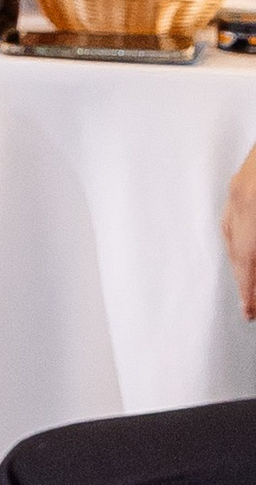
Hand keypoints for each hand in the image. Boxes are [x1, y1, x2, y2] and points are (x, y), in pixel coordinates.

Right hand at [227, 138, 255, 324]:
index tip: (250, 312)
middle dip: (245, 279)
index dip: (249, 290)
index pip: (248, 260)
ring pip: (231, 229)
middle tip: (249, 305)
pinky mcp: (246, 173)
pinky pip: (234, 211)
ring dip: (240, 257)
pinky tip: (242, 239)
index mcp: (251, 207)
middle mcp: (241, 195)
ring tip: (247, 278)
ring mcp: (241, 182)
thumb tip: (252, 266)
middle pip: (237, 247)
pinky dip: (238, 232)